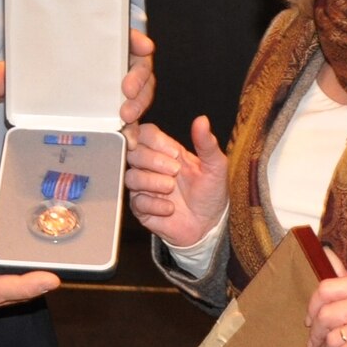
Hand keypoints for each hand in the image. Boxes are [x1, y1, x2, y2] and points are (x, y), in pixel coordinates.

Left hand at [0, 28, 156, 126]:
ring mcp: (115, 91)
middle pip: (138, 66)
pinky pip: (132, 119)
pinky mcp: (115, 114)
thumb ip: (6, 76)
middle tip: (127, 91)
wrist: (35, 108)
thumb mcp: (19, 74)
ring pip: (141, 92)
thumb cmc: (32, 79)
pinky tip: (129, 140)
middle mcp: (110, 66)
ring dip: (140, 104)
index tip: (142, 46)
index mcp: (94, 47)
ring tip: (126, 118)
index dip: (136, 39)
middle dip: (140, 78)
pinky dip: (133, 130)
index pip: (122, 36)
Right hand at [0, 203, 59, 314]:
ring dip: (29, 288)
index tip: (50, 280)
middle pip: (6, 297)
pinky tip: (34, 274)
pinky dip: (20, 284)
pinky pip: (3, 291)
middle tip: (62, 275)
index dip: (25, 286)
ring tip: (54, 274)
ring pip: (7, 297)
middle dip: (34, 288)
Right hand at [123, 115, 227, 247]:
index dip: (153, 139)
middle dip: (153, 160)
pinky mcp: (141, 208)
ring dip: (152, 181)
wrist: (209, 226)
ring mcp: (144, 187)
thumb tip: (202, 120)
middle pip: (133, 151)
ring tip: (171, 188)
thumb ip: (207, 143)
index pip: (145, 133)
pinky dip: (154, 204)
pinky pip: (136, 202)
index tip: (173, 152)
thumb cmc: (211, 193)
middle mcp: (151, 166)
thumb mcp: (215, 166)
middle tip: (175, 171)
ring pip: (131, 176)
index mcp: (167, 151)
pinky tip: (169, 208)